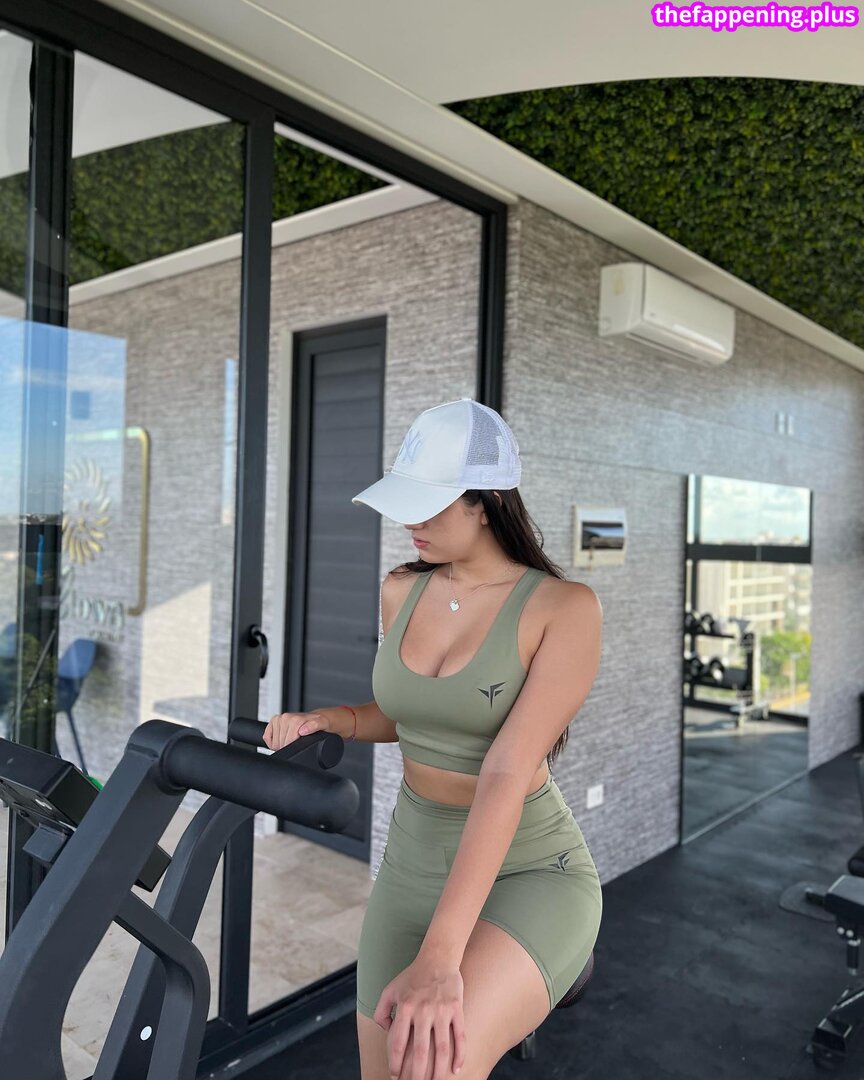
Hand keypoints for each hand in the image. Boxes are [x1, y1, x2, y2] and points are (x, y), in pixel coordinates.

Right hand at [262, 710, 330, 750]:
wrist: (318, 717)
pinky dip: (272, 741)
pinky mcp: (274, 721)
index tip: (299, 745)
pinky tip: (283, 738)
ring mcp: (279, 719)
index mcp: (295, 720)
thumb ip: (314, 726)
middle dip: (287, 747)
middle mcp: (286, 718)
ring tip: (292, 739)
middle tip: (297, 742)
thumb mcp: (322, 724)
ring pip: (274, 742)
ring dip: (281, 744)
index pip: (287, 744)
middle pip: (280, 744)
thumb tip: (302, 730)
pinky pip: (267, 737)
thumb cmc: (319, 723)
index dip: (292, 749)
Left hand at [373, 955, 466, 1079]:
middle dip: (417, 1075)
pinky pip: (460, 1036)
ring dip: (439, 1071)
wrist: (438, 957)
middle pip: (420, 1052)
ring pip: (442, 1049)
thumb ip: (381, 1011)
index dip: (395, 1064)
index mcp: (405, 1008)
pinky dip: (459, 1055)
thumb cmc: (412, 975)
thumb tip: (385, 1032)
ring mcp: (441, 1011)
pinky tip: (457, 1069)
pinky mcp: (456, 1009)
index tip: (395, 1076)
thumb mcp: (390, 989)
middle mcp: (423, 1011)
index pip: (398, 1044)